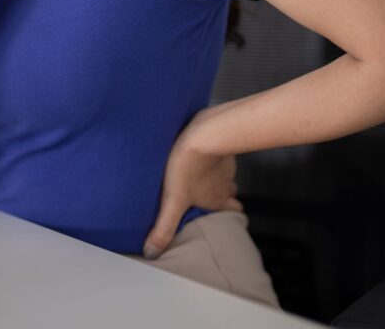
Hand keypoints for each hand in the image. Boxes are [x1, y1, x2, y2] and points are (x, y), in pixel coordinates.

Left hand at [142, 107, 242, 259]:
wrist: (204, 132)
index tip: (221, 220)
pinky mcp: (219, 147)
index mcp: (216, 200)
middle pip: (231, 196)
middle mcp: (224, 185)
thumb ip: (164, 227)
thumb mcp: (172, 201)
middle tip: (210, 199)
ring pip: (226, 176)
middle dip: (224, 199)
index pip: (232, 214)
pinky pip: (219, 156)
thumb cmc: (187, 166)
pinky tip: (199, 156)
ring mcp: (225, 166)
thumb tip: (152, 252)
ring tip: (201, 178)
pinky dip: (212, 159)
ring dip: (216, 179)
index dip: (227, 217)